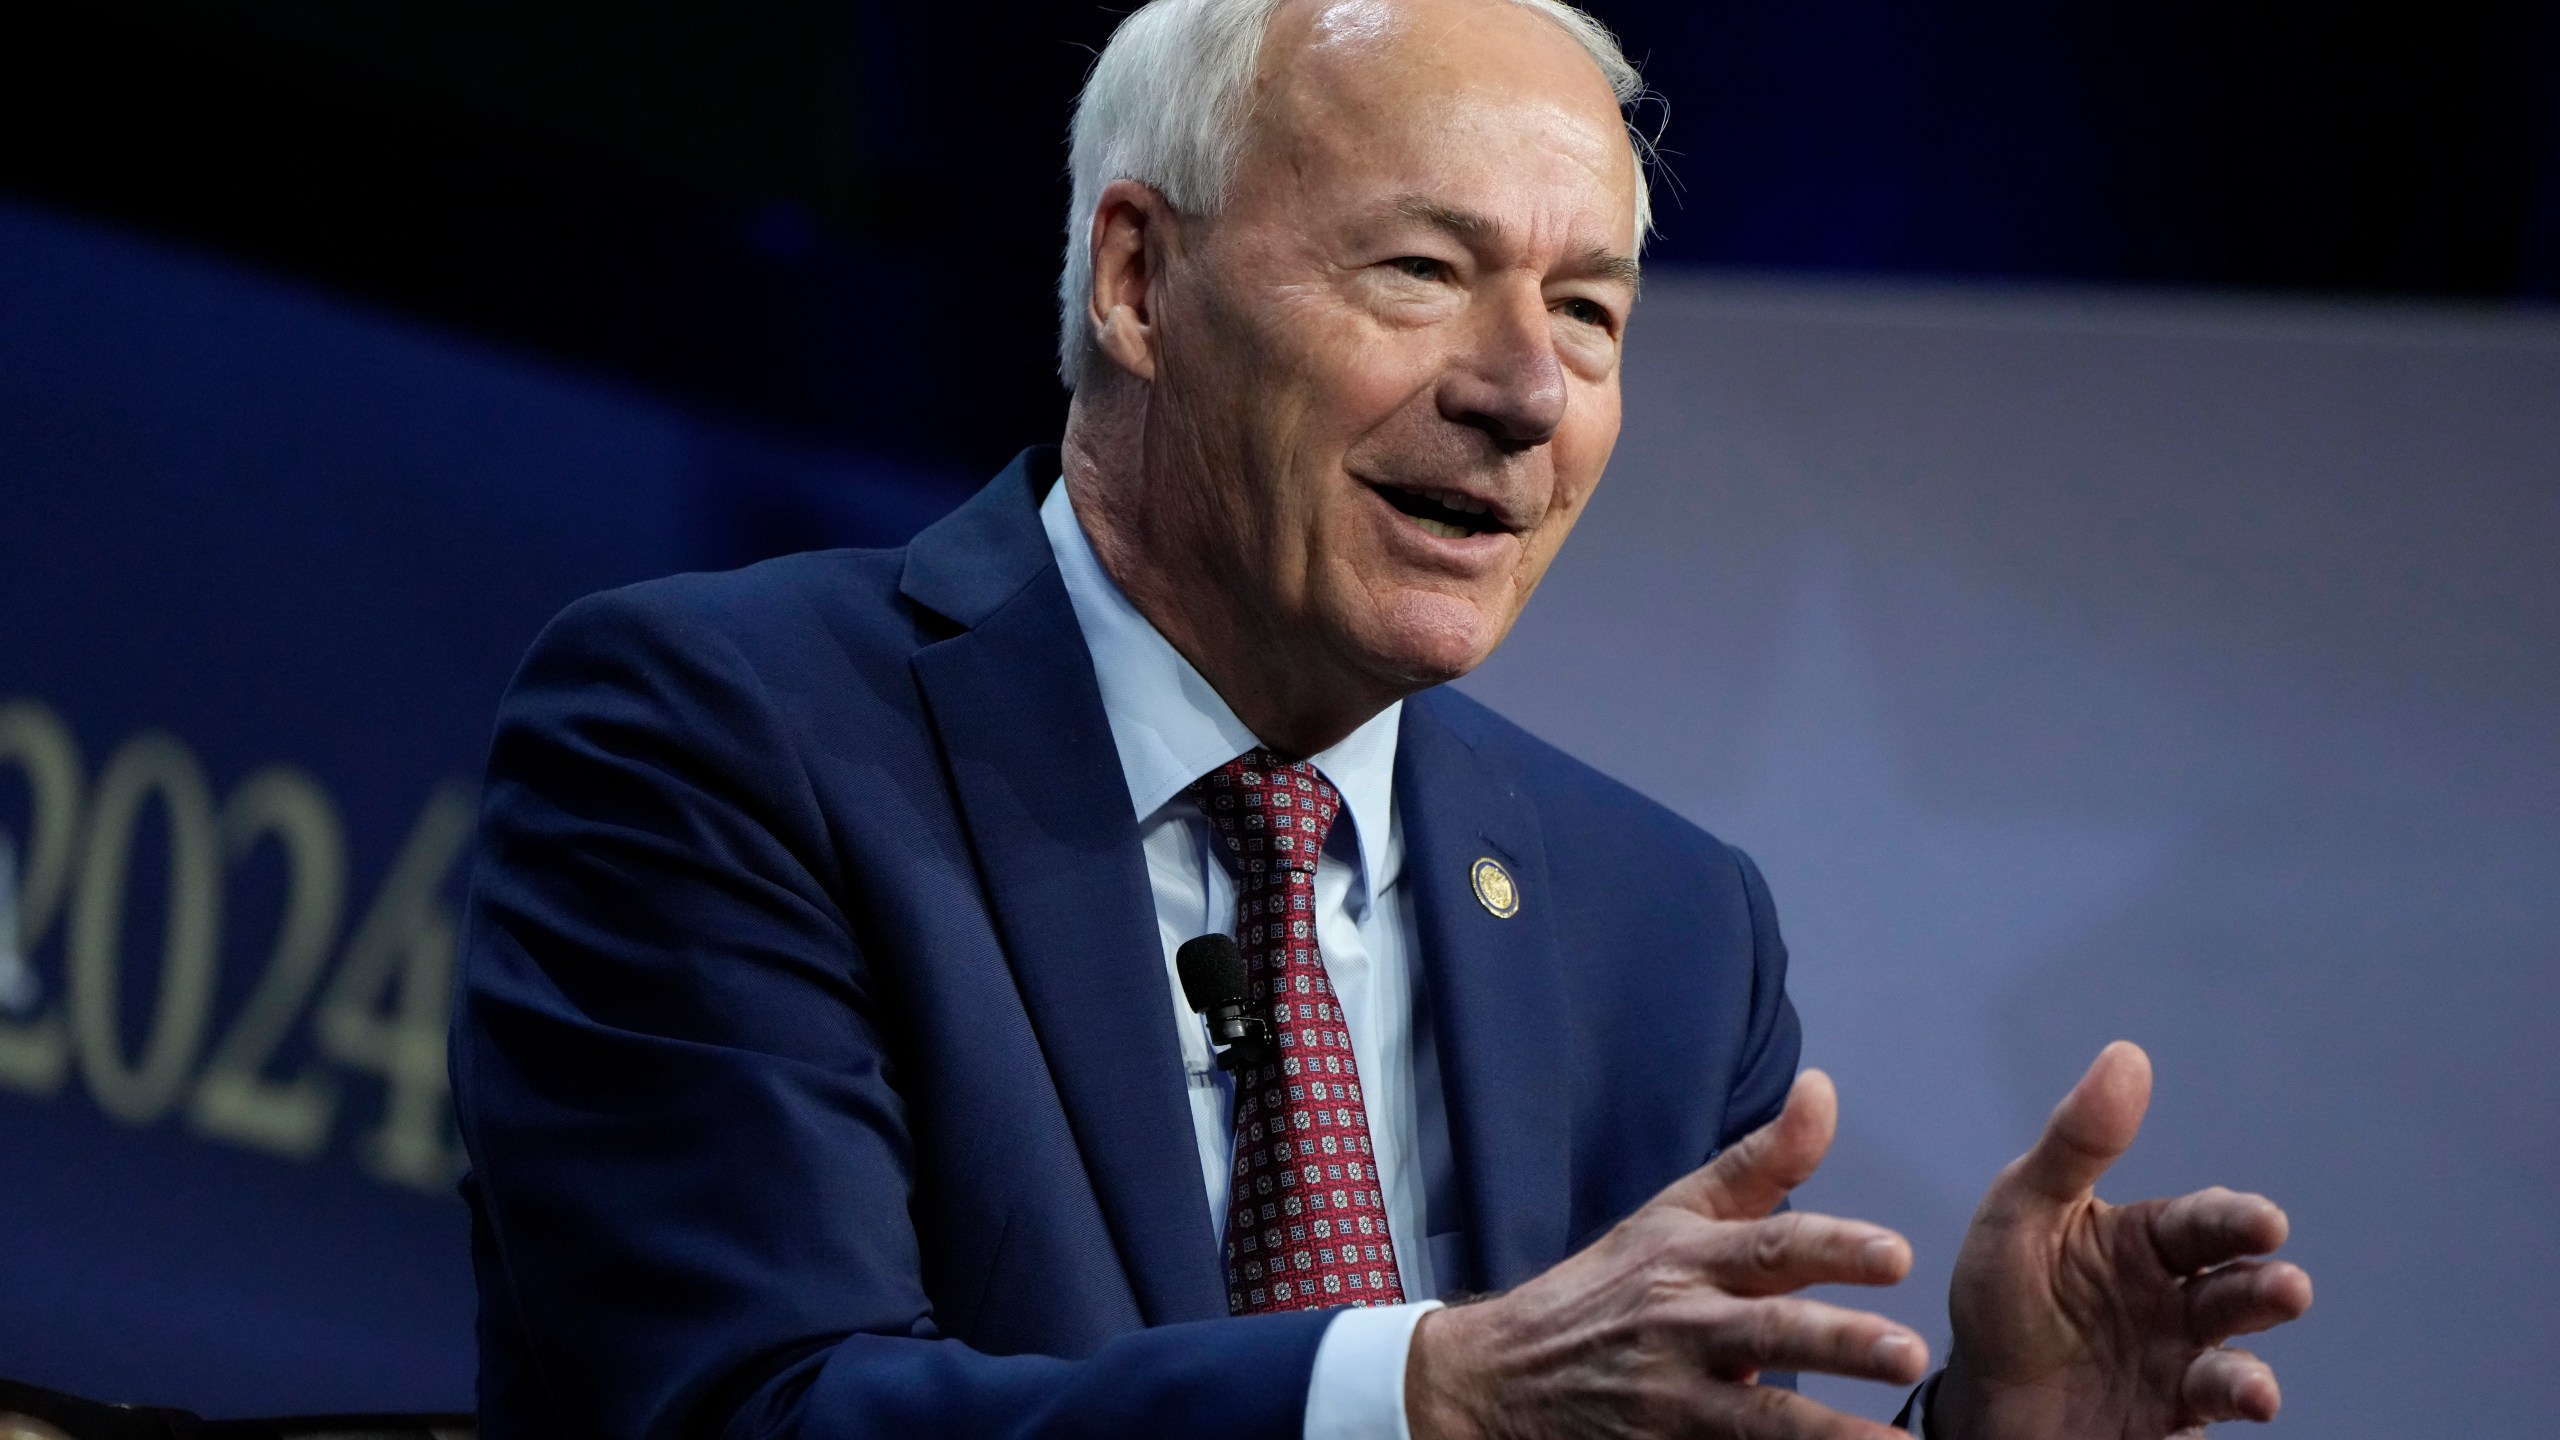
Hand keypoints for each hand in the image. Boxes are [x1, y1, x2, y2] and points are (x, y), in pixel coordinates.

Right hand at [1408, 1070, 1931, 1439]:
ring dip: (1829, 1434)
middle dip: (1839, 1343)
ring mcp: (1672, 1401)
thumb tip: (1823, 1087)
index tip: (1898, 1256)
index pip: (1770, 1245)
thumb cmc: (1607, 1288)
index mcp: (1690, 1258)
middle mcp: (1683, 1326)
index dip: (1833, 1248)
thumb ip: (1761, 1162)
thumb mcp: (1673, 1215)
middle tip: (1911, 1354)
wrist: (1500, 1376)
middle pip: (1769, 1332)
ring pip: (1759, 1422)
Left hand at [1935, 1042, 2313, 1439]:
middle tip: (2286, 1287)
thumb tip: (2129, 1054)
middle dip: (2267, 1287)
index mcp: (2144, 1242)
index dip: (2235, 1221)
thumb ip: (2075, 1144)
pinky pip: (2207, 1414)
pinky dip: (2233, 1407)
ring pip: (2233, 1362)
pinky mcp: (2169, 1421)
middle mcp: (2175, 1301)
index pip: (2200, 1223)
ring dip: (2251, 1372)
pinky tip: (2247, 1404)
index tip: (2265, 1223)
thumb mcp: (2021, 1211)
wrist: (1980, 1403)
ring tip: (2253, 1391)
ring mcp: (2177, 1365)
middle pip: (2234, 1288)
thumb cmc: (2003, 1298)